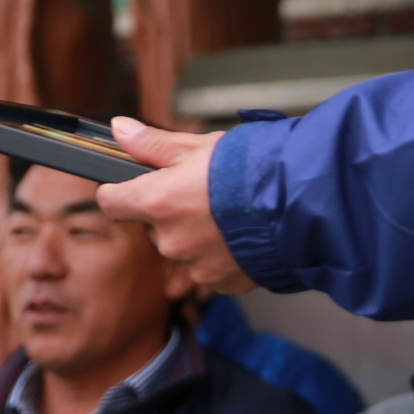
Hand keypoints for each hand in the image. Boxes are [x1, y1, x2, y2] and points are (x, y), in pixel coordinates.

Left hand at [100, 118, 252, 295]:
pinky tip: (239, 234)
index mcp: (158, 202)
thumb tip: (120, 130)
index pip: (112, 202)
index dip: (118, 192)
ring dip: (196, 234)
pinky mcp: (221, 282)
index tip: (127, 187)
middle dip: (170, 211)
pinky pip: (209, 269)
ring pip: (182, 248)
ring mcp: (196, 266)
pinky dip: (219, 254)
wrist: (300, 204)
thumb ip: (153, 144)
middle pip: (152, 226)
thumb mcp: (199, 147)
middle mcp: (170, 239)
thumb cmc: (251, 170)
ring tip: (227, 214)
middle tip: (202, 193)